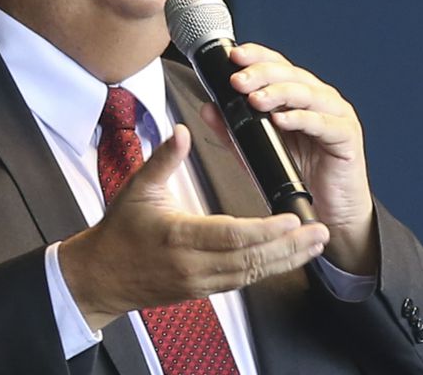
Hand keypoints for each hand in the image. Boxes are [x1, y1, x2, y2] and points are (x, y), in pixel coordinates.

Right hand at [59, 125, 329, 331]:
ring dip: (286, 260)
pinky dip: (267, 269)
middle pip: (252, 259)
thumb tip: (182, 130)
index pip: (232, 236)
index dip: (267, 229)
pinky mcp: (203, 292)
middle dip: (290, 247)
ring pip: (252, 275)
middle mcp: (193, 264)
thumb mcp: (138, 187)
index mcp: (178, 235)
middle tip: (319, 231)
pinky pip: (242, 282)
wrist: (103, 274)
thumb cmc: (120, 230)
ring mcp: (200, 282)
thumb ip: (164, 158)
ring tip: (314, 244)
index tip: (292, 217)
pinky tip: (286, 258)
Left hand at [203, 43, 376, 274]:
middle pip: (289, 73)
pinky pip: (323, 122)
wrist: (329, 210)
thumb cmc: (298, 174)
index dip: (256, 56)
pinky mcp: (347, 136)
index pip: (276, 64)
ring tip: (254, 99)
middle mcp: (318, 97)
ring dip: (278, 92)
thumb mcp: (255, 149)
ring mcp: (335, 114)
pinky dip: (300, 118)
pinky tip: (281, 119)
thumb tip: (208, 108)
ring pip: (306, 92)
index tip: (233, 56)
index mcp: (297, 93)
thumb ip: (231, 129)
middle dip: (260, 73)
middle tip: (237, 81)